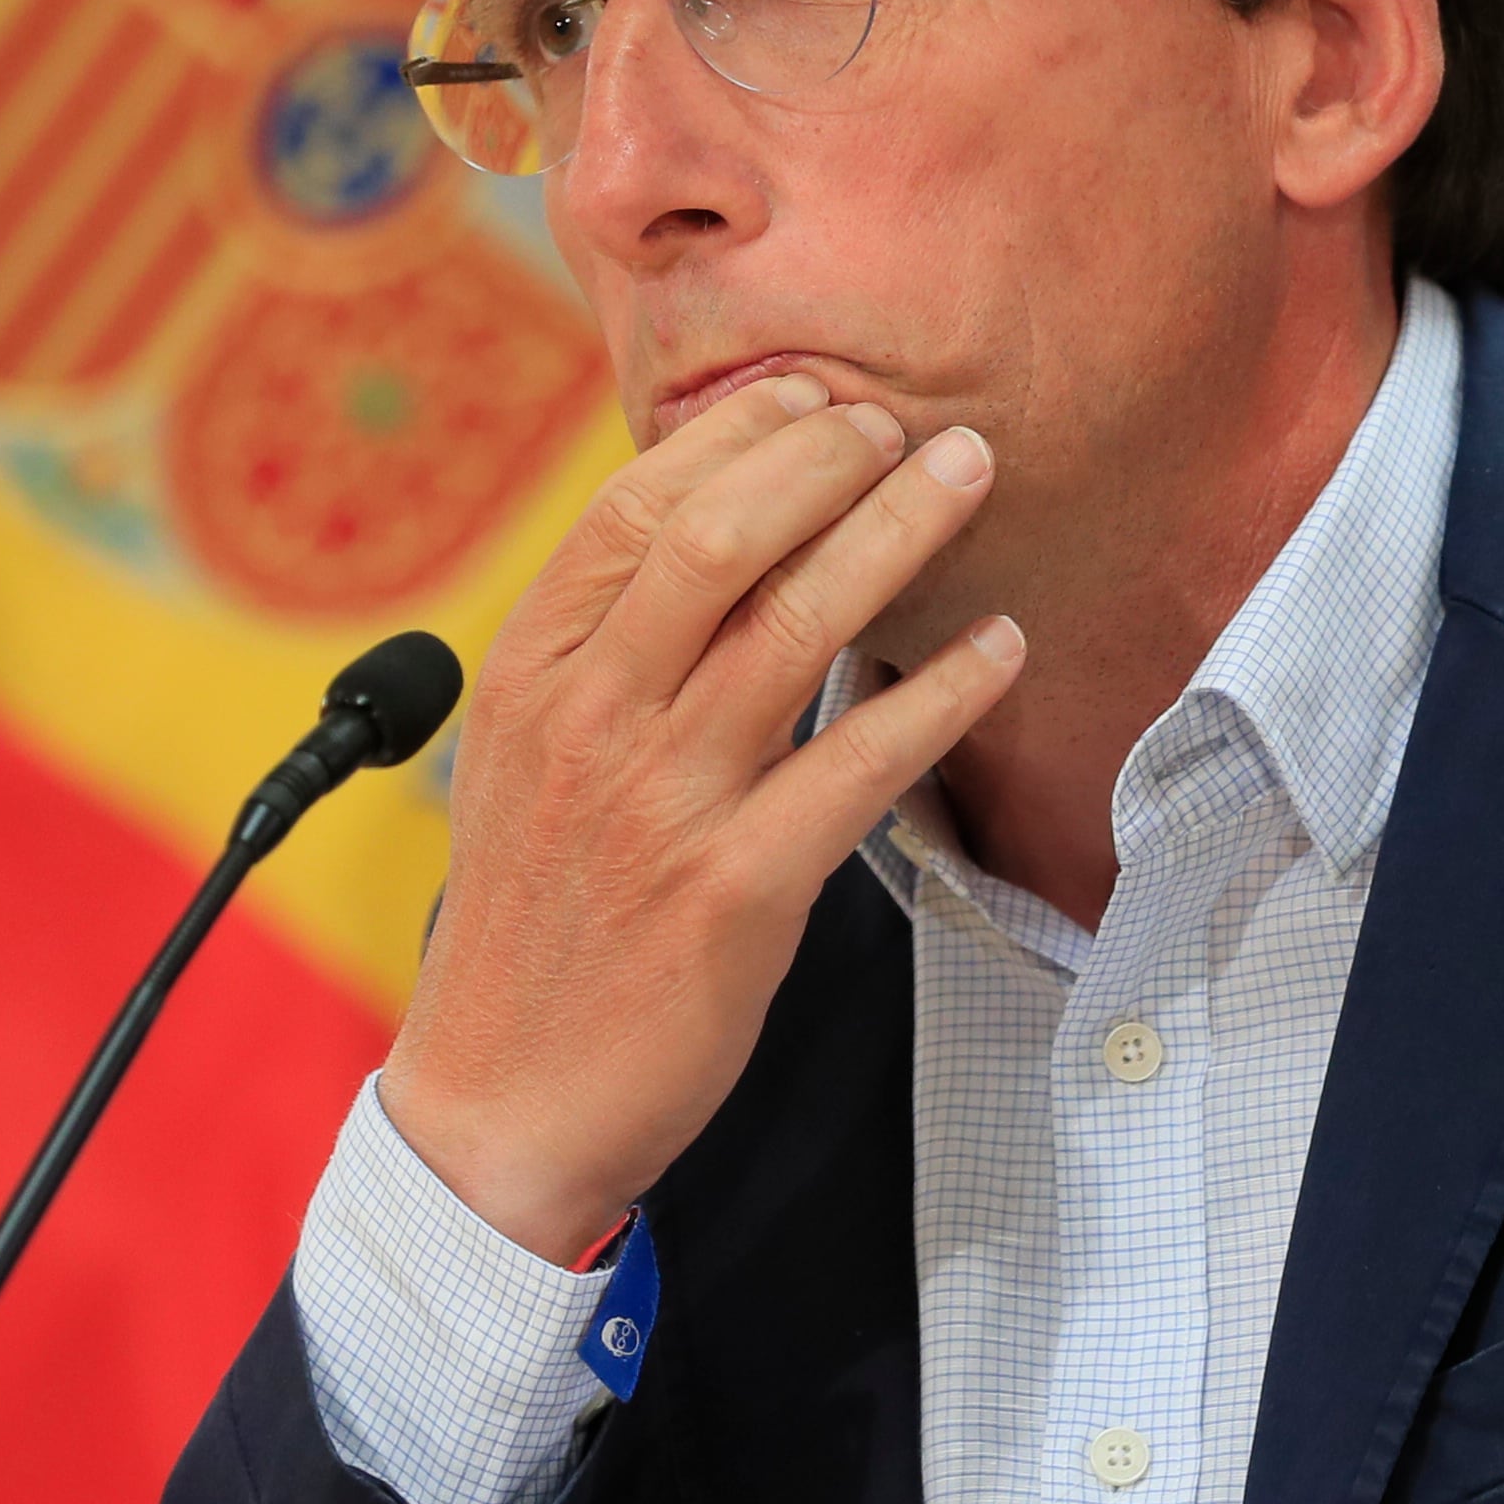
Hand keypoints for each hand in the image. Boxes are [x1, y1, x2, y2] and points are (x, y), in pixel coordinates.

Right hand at [383, 374, 1018, 1258]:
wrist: (503, 1102)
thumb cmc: (532, 925)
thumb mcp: (525, 761)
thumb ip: (599, 654)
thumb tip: (705, 540)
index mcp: (529, 676)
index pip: (633, 506)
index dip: (740, 436)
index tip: (815, 401)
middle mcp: (588, 720)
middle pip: (721, 536)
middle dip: (829, 457)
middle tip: (908, 429)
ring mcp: (661, 803)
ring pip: (796, 625)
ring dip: (899, 534)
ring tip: (966, 481)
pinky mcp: (735, 890)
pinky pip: (859, 764)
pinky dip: (943, 694)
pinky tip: (999, 650)